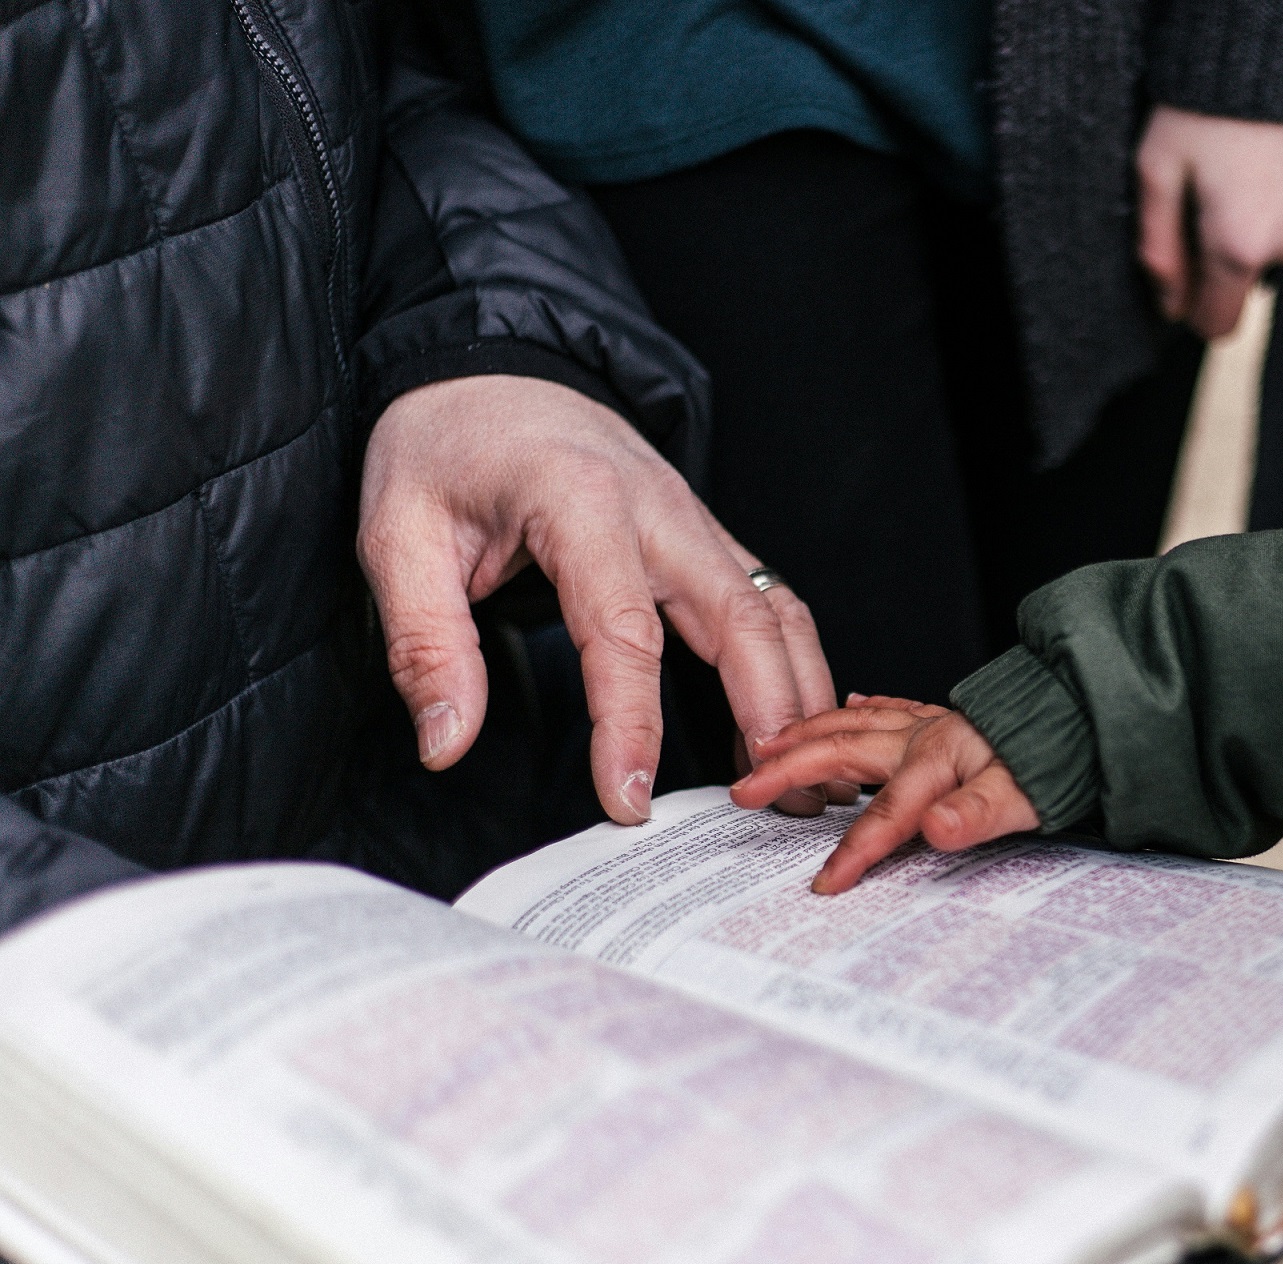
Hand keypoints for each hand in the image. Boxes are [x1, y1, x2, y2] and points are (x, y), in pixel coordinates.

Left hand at [360, 374, 849, 824]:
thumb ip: (425, 643)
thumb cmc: (444, 446)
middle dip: (770, 716)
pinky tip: (792, 726)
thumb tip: (446, 743)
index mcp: (581, 502)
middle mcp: (661, 509)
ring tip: (809, 780)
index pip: (623, 631)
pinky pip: (772, 605)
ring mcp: (697, 520)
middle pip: (744, 620)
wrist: (491, 366)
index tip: (628, 802)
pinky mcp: (708, 537)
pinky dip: (796, 667)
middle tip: (779, 803)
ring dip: (802, 696)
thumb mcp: (397, 536)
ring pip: (778, 613)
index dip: (631, 725)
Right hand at [731, 696, 1039, 893]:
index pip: (885, 815)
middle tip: (746, 789)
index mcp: (939, 759)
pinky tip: (851, 705)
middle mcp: (926, 735)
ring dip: (808, 734)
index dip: (854, 851)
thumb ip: (979, 814)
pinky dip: (862, 708)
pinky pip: (891, 707)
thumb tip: (937, 830)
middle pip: (844, 752)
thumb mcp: (1028, 797)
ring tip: (768, 743)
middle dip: (791, 771)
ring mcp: (933, 723)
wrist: (1092, 715)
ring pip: (855, 722)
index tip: (825, 885)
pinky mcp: (946, 718)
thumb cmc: (1061, 759)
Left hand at [1137, 107, 1282, 337]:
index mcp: (1240, 244)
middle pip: (1264, 268)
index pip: (1219, 321)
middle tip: (1231, 176)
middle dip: (1245, 237)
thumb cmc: (1208, 92)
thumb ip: (1159, 244)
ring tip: (1271, 148)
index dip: (1198, 304)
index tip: (1191, 278)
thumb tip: (1170, 305)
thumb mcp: (1157, 163)